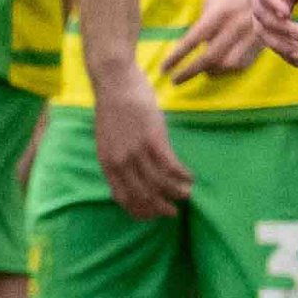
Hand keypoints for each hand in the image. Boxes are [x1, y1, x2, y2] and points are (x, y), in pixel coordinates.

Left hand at [91, 55, 194, 218]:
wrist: (115, 82)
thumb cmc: (113, 109)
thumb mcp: (108, 140)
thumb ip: (117, 159)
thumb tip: (131, 176)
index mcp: (107, 163)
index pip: (123, 198)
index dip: (140, 211)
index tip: (153, 215)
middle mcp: (120, 161)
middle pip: (143, 195)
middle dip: (159, 208)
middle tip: (173, 213)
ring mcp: (136, 150)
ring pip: (159, 183)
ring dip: (175, 192)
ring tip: (186, 194)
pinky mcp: (153, 138)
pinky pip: (171, 165)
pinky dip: (182, 175)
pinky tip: (190, 176)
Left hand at [161, 0, 273, 88]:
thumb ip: (203, 21)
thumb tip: (193, 43)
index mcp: (220, 13)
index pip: (193, 40)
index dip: (177, 56)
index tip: (164, 69)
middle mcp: (236, 27)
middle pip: (209, 57)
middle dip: (189, 71)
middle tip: (174, 80)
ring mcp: (251, 37)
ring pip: (227, 65)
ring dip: (210, 71)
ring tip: (200, 71)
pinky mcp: (262, 43)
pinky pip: (242, 64)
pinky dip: (228, 69)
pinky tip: (219, 67)